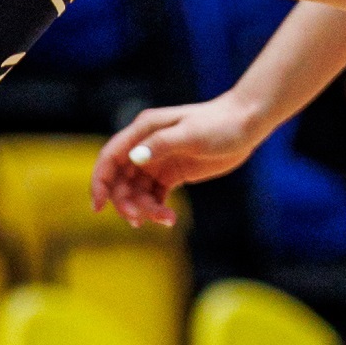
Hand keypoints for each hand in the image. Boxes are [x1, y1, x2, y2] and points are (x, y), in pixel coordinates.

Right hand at [91, 94, 268, 223]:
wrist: (247, 124)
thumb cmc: (219, 124)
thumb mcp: (191, 134)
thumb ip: (161, 144)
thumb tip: (135, 158)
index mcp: (144, 130)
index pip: (110, 158)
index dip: (100, 182)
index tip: (98, 206)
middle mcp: (146, 145)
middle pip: (121, 180)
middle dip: (125, 202)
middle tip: (139, 220)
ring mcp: (158, 160)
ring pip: (138, 191)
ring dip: (144, 208)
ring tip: (165, 220)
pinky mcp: (172, 173)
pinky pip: (155, 195)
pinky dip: (157, 208)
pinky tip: (169, 219)